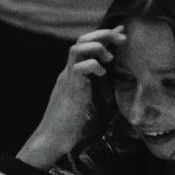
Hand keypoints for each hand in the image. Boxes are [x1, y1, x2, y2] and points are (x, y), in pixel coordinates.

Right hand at [20, 25, 122, 167]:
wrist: (52, 139)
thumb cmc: (70, 124)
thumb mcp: (89, 100)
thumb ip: (99, 86)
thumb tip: (111, 78)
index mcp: (73, 73)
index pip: (86, 44)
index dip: (105, 35)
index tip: (122, 35)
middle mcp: (68, 72)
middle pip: (81, 40)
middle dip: (104, 34)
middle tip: (122, 39)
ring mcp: (67, 79)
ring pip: (77, 48)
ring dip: (97, 47)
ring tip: (109, 58)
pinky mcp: (69, 89)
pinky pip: (79, 67)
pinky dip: (93, 65)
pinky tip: (101, 74)